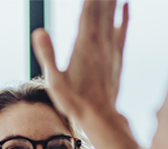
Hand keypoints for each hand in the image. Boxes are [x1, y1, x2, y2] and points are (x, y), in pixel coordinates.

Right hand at [31, 0, 128, 121]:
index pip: (87, 10)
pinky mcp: (117, 58)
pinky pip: (123, 32)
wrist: (101, 118)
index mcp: (83, 45)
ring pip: (112, 16)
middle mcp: (100, 44)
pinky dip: (125, 17)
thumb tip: (40, 31)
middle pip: (102, 8)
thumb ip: (47, 55)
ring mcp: (110, 50)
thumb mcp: (55, 82)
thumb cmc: (75, 103)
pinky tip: (127, 5)